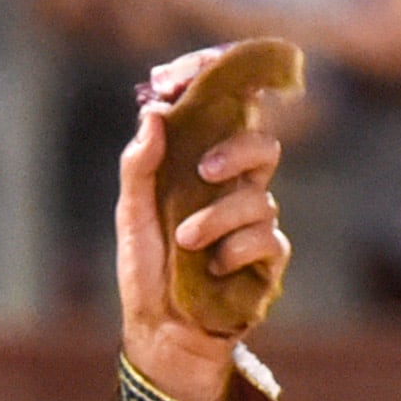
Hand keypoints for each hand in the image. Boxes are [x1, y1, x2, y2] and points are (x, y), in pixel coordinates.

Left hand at [114, 45, 287, 400]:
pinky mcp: (269, 259)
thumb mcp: (131, 214)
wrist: (160, 329)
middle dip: (237, 151)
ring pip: (260, 198)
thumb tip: (155, 112)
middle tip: (204, 171)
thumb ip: (140, 165)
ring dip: (218, 219)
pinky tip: (213, 267)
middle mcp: (235, 190)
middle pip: (263, 146)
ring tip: (187, 241)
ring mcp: (255, 223)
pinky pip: (267, 239)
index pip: (228, 118)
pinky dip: (236, 250)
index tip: (200, 71)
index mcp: (203, 169)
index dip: (224, 88)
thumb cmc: (147, 269)